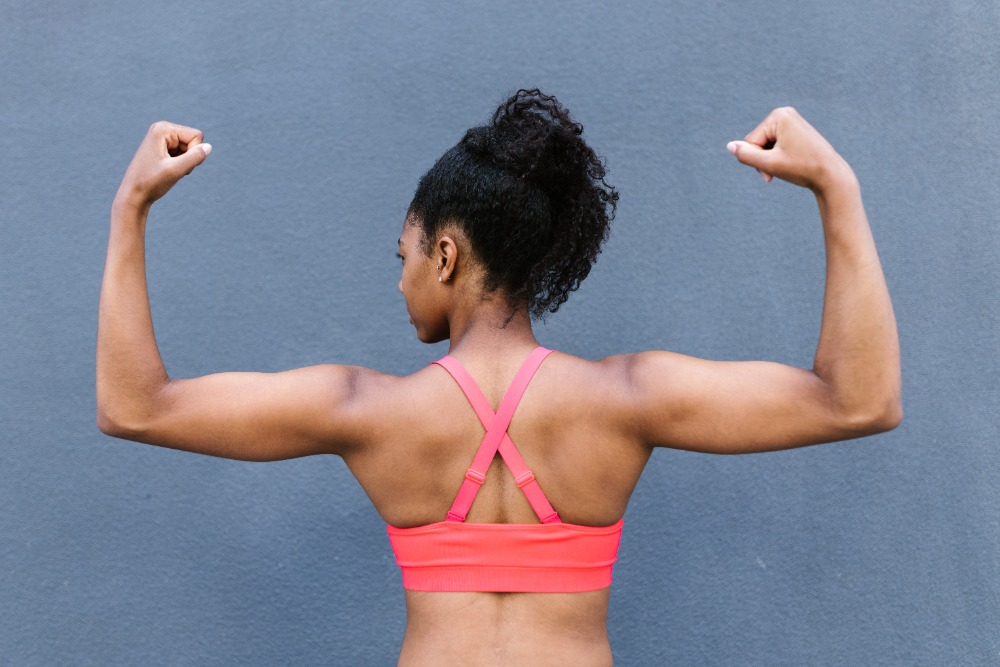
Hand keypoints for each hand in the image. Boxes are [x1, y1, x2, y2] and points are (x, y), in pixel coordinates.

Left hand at [114, 121, 211, 209]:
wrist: (133, 194)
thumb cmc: (151, 182)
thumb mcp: (176, 170)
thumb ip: (195, 157)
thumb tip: (209, 147)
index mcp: (163, 129)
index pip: (196, 136)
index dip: (194, 153)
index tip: (178, 165)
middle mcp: (161, 129)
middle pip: (193, 141)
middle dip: (189, 157)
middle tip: (173, 169)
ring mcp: (161, 138)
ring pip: (189, 148)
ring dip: (185, 162)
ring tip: (169, 171)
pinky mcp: (162, 147)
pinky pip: (182, 153)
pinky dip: (180, 164)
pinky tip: (168, 170)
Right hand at [726, 107, 853, 192]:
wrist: (831, 175)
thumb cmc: (802, 168)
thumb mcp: (769, 164)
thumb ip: (746, 155)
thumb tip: (729, 146)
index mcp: (779, 116)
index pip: (751, 141)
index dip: (756, 160)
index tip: (770, 173)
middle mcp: (785, 113)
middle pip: (757, 140)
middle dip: (763, 159)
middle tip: (776, 173)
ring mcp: (792, 120)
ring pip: (766, 144)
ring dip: (769, 159)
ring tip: (784, 169)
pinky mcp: (796, 129)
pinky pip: (776, 143)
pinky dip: (778, 156)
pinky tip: (790, 163)